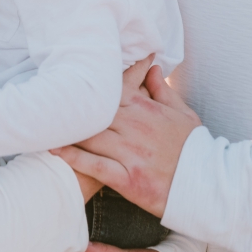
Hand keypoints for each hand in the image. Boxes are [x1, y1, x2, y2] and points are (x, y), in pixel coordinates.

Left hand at [53, 64, 200, 216]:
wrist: (208, 184)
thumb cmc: (195, 148)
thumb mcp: (183, 113)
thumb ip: (163, 90)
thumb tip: (151, 67)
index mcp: (146, 108)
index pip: (111, 88)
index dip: (90, 84)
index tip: (72, 80)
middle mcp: (135, 126)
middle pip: (94, 110)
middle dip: (71, 106)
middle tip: (45, 100)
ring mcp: (130, 152)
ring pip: (90, 134)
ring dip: (67, 129)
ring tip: (43, 123)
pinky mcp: (127, 178)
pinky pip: (94, 164)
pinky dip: (72, 156)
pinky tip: (55, 150)